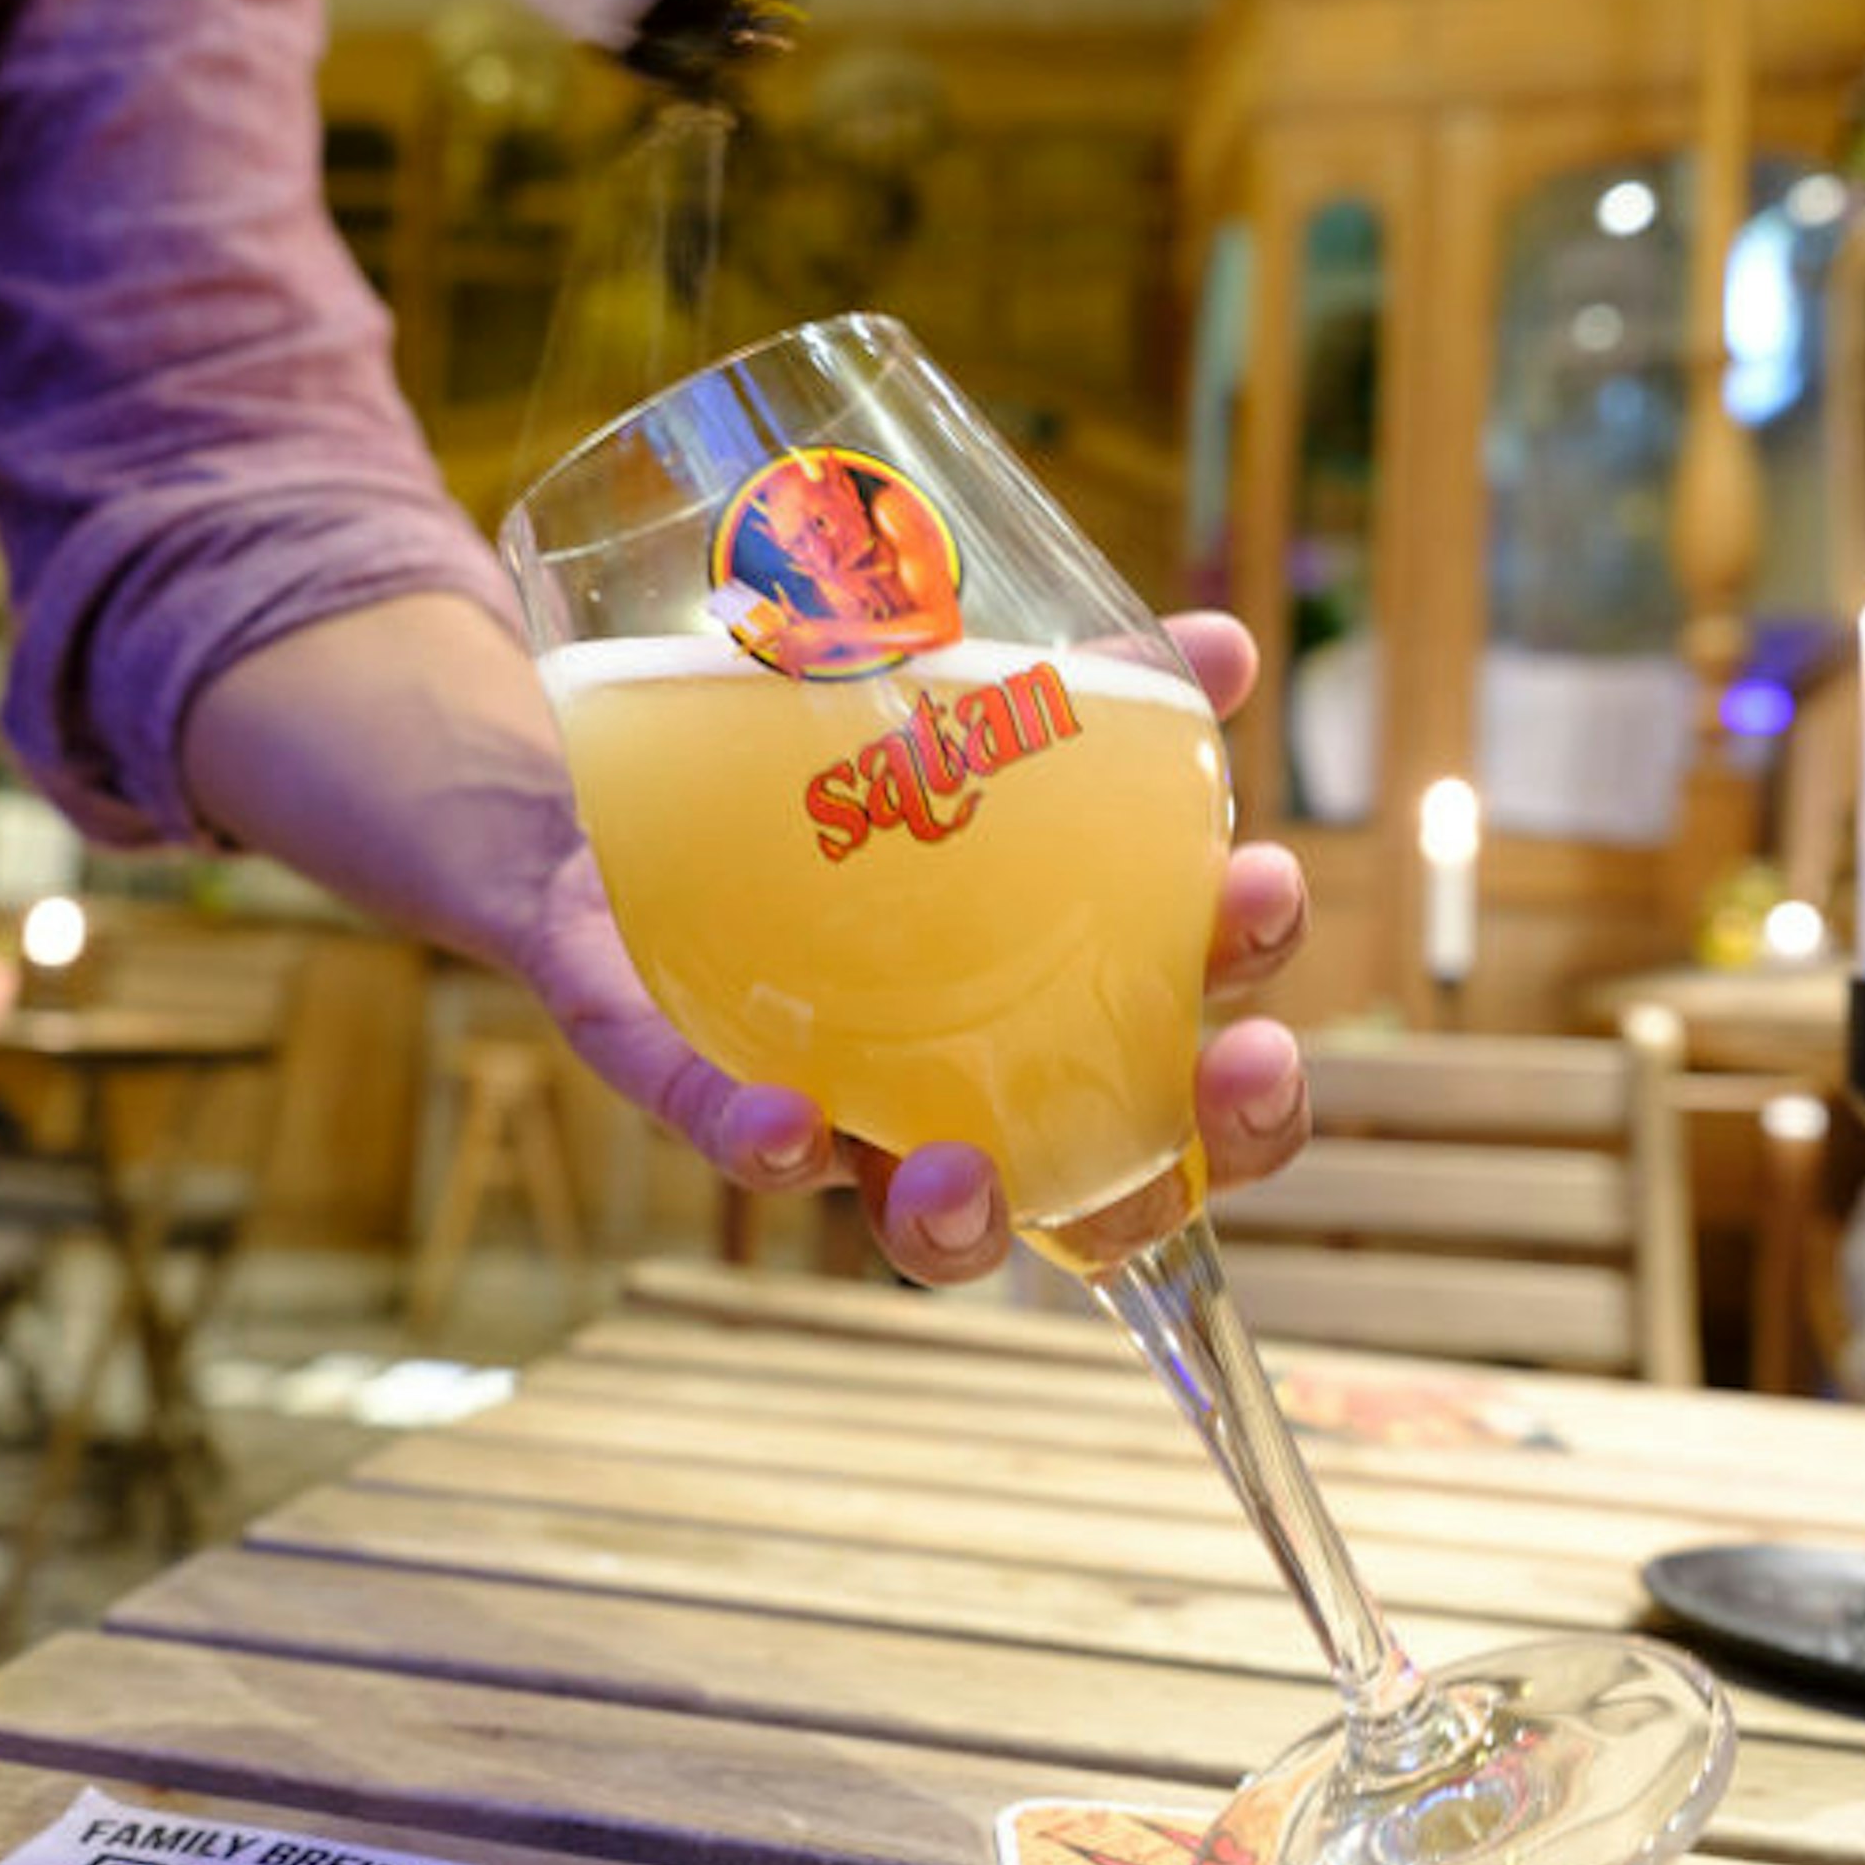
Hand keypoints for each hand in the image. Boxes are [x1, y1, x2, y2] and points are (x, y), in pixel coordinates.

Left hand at [511, 611, 1310, 1283]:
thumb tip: (1228, 648)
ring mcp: (813, 1080)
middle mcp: (941, 1078)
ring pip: (901, 1198)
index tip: (1275, 914)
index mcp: (1036, 1010)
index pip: (1178, 1082)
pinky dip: (749, 1132)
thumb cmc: (807, 763)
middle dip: (1180, 1158)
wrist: (589, 752)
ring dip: (950, 1216)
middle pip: (1089, 1180)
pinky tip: (783, 1123)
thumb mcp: (957, 710)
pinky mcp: (662, 1049)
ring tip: (967, 1178)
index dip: (1250, 1057)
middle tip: (1236, 1072)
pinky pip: (706, 1115)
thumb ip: (1092, 691)